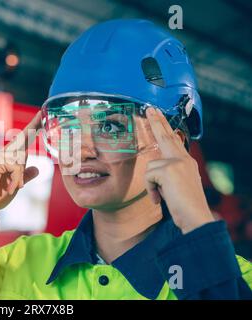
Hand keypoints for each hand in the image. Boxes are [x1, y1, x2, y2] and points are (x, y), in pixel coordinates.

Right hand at [0, 111, 41, 213]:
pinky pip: (16, 167)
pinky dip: (16, 179)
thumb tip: (37, 169)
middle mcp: (2, 152)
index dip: (33, 127)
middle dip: (33, 128)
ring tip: (13, 187)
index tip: (42, 114)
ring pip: (21, 158)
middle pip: (22, 138)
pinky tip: (11, 188)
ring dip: (20, 176)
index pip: (23, 140)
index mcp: (8, 156)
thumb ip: (25, 175)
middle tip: (42, 115)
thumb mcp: (16, 184)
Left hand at [145, 107, 214, 233]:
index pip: (173, 139)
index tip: (157, 113)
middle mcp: (183, 159)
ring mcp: (177, 162)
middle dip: (156, 121)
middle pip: (166, 136)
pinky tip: (160, 199)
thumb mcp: (175, 185)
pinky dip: (151, 190)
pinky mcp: (169, 170)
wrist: (195, 217)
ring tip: (161, 196)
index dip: (164, 126)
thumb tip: (153, 168)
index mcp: (185, 162)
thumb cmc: (184, 206)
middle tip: (149, 108)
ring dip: (151, 185)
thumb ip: (167, 173)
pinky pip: (148, 177)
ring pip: (150, 167)